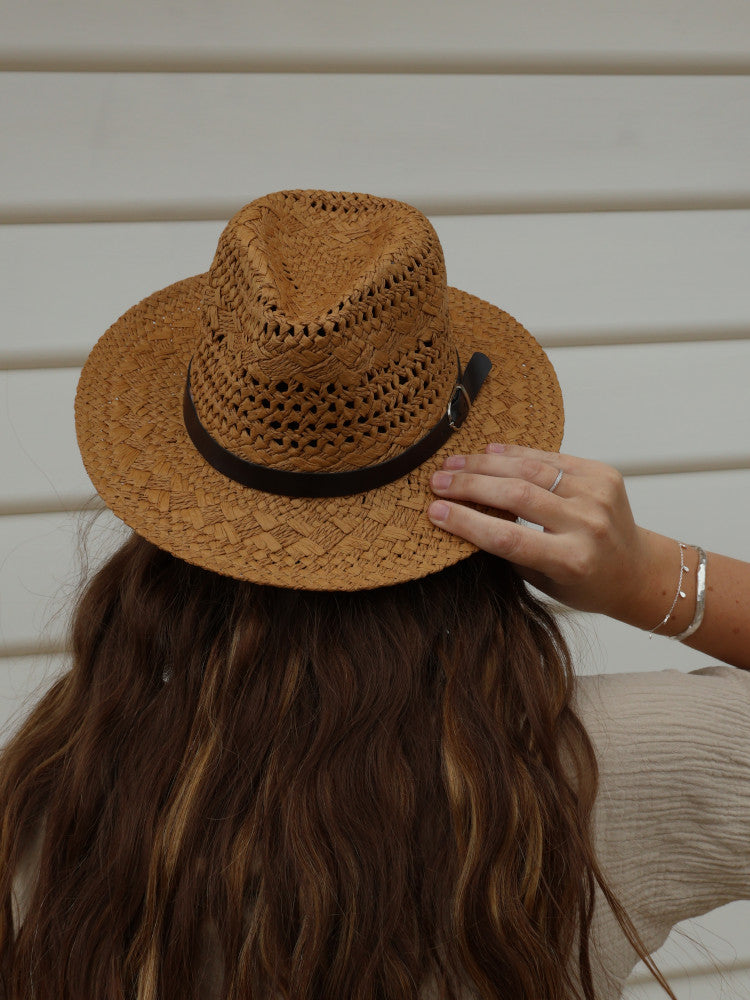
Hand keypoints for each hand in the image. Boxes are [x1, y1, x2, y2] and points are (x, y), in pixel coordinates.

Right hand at [427, 443, 665, 623]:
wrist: (637, 571)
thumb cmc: (585, 583)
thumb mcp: (543, 580)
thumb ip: (510, 551)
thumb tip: (463, 515)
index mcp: (571, 560)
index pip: (508, 537)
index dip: (467, 522)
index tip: (434, 512)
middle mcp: (588, 526)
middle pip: (517, 496)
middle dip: (469, 486)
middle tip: (436, 482)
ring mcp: (597, 496)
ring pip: (531, 470)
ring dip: (485, 465)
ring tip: (453, 463)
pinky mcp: (603, 474)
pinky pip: (550, 459)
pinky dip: (516, 454)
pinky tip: (488, 452)